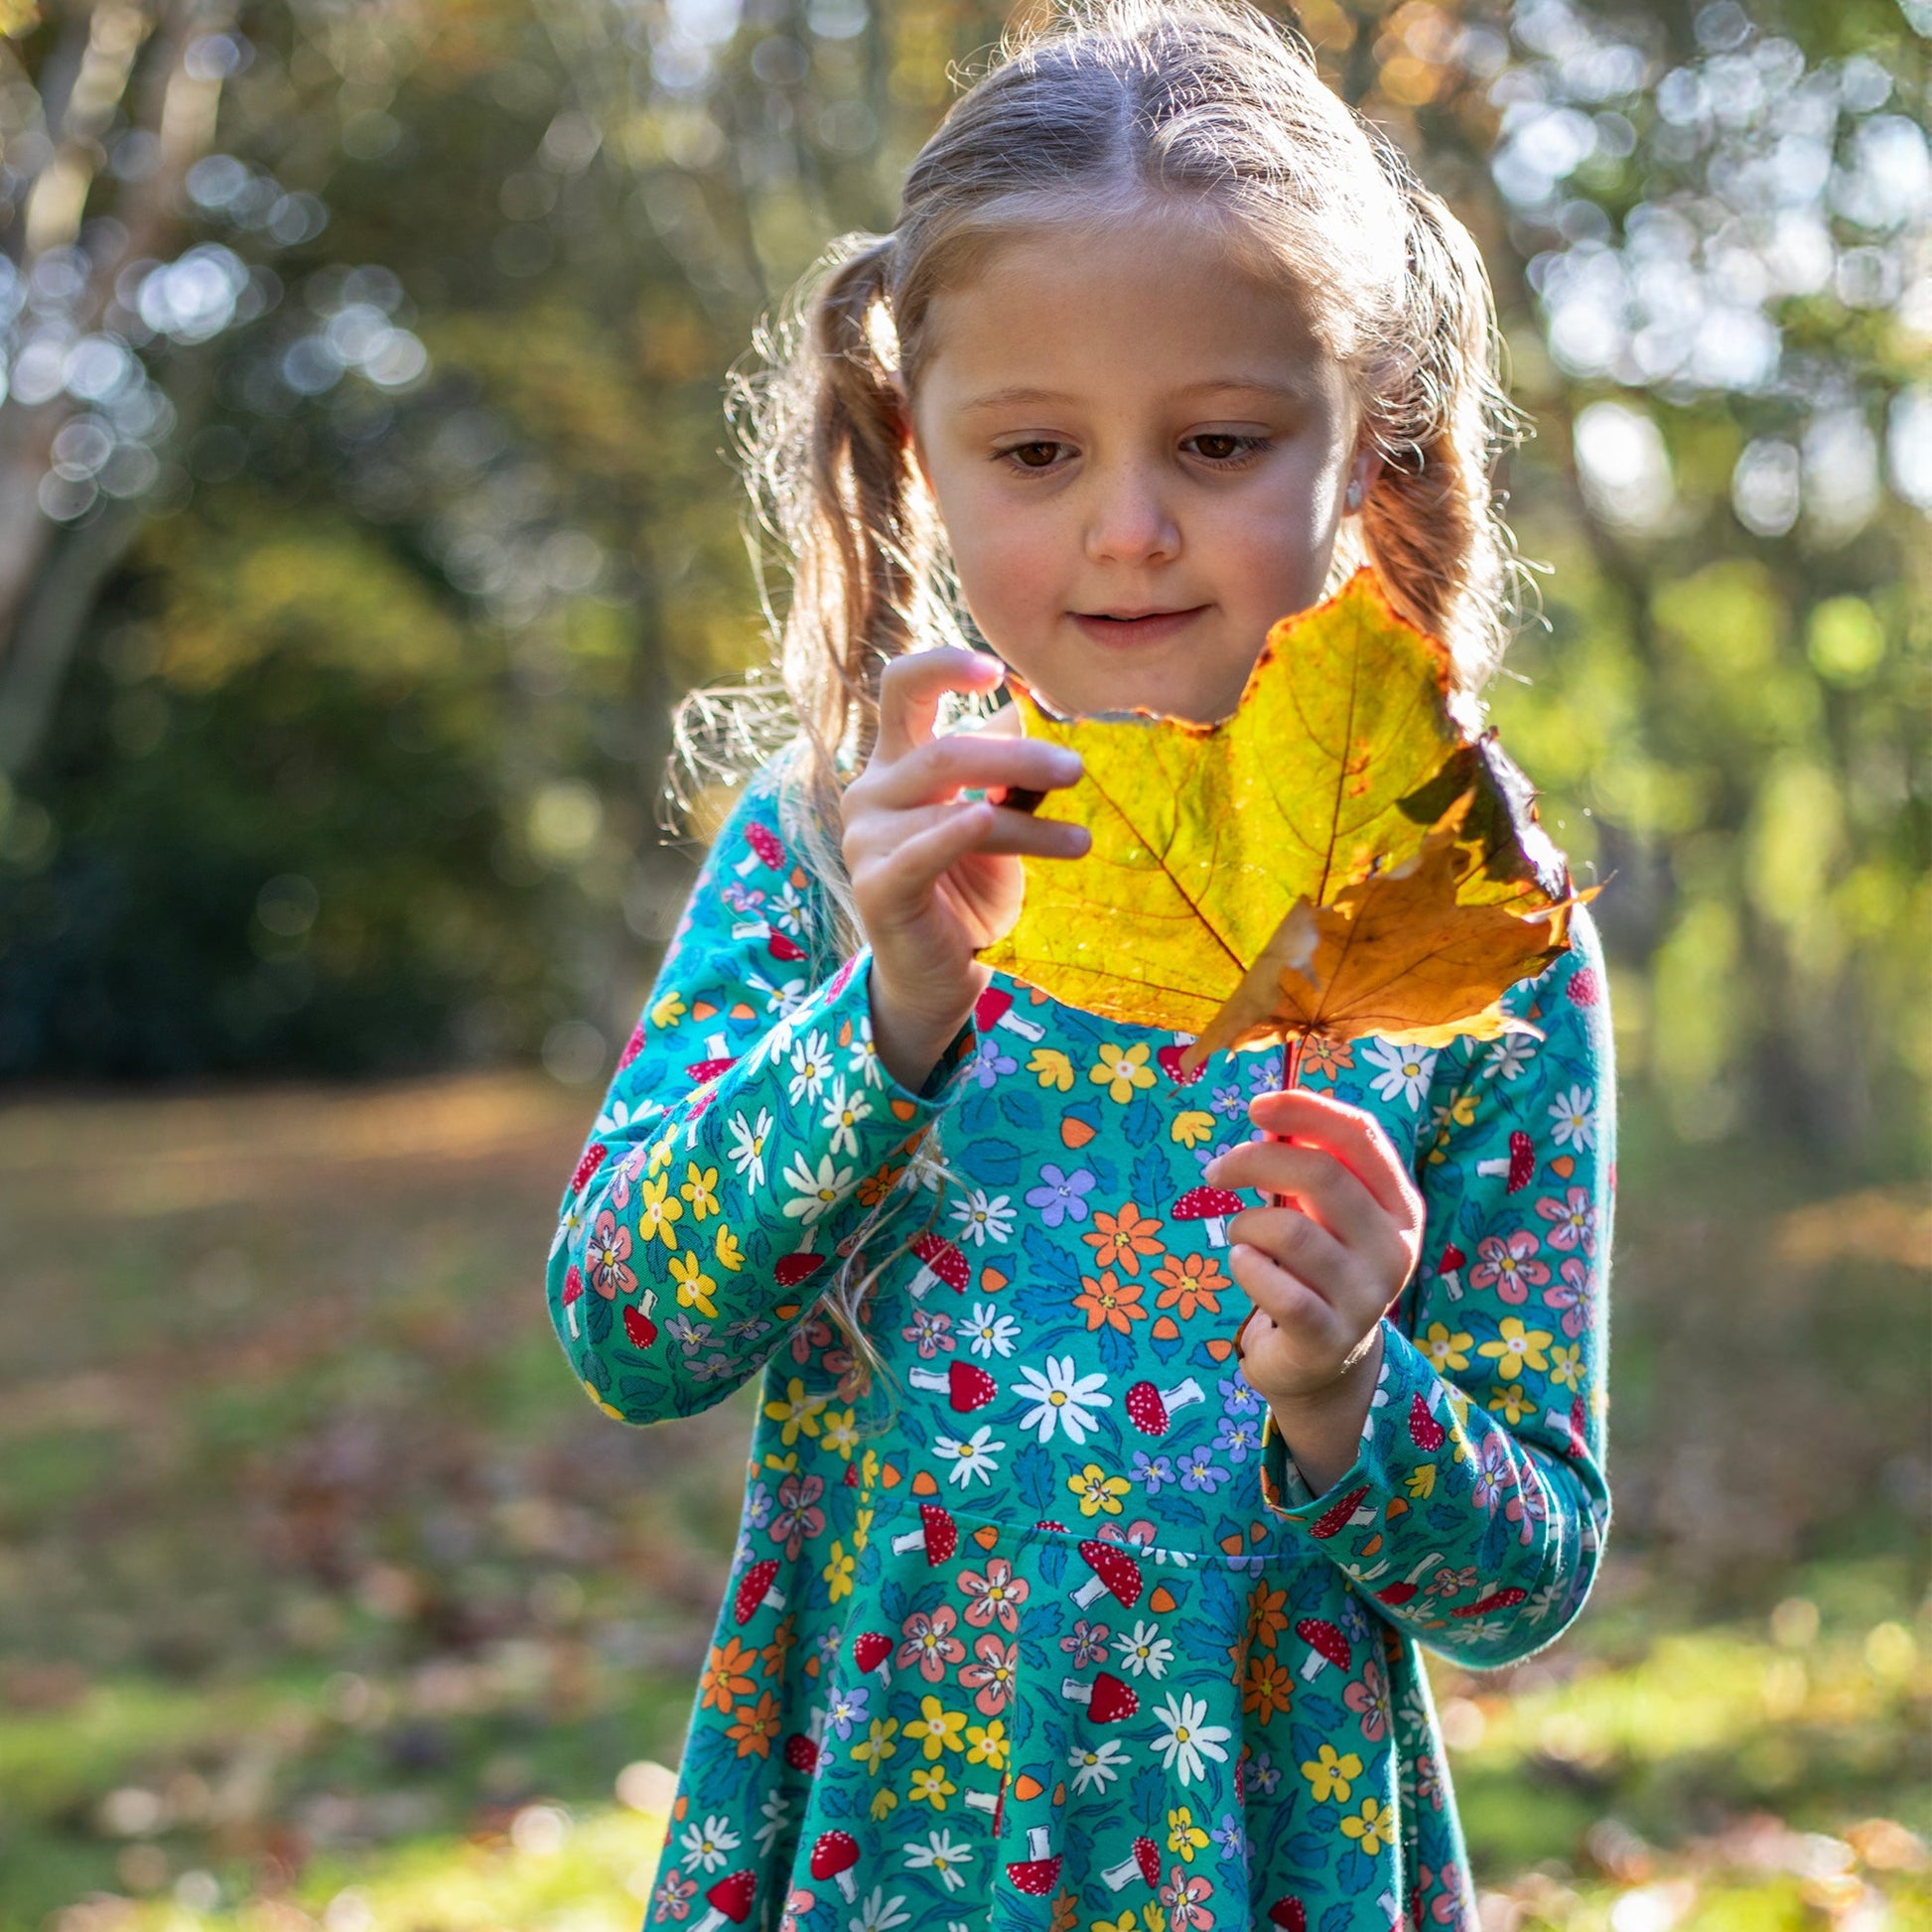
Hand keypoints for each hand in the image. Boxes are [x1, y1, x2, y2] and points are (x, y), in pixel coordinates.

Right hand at [841, 648, 1088, 1090]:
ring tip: (1082, 842)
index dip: (942, 666)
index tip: (995, 669)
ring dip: (1025, 822)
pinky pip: (919, 851)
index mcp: (896, 764)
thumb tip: (1019, 711)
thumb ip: (1002, 774)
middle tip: (1077, 771)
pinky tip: (989, 822)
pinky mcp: (875, 887)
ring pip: (954, 806)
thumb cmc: (967, 891)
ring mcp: (865, 840)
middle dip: (1018, 758)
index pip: (902, 689)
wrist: (940, 974)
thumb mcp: (997, 824)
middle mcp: (871, 792)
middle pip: (945, 749)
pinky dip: (957, 832)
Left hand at [1204, 1088, 1423, 1488]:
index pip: (1361, 1136)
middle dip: (1254, 1161)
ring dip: (1246, 1224)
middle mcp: (1394, 1249)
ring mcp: (1367, 1297)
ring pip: (1288, 1229)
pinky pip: (1275, 1285)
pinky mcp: (1329, 1337)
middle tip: (1215, 1171)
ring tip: (1242, 1238)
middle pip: (1320, 1174)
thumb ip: (1310, 1164)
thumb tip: (1271, 1114)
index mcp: (1399, 1206)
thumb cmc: (1316, 1267)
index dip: (1306, 1111)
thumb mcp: (1325, 1214)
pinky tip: (1243, 1264)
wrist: (1324, 1362)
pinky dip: (1245, 1265)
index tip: (1256, 1106)